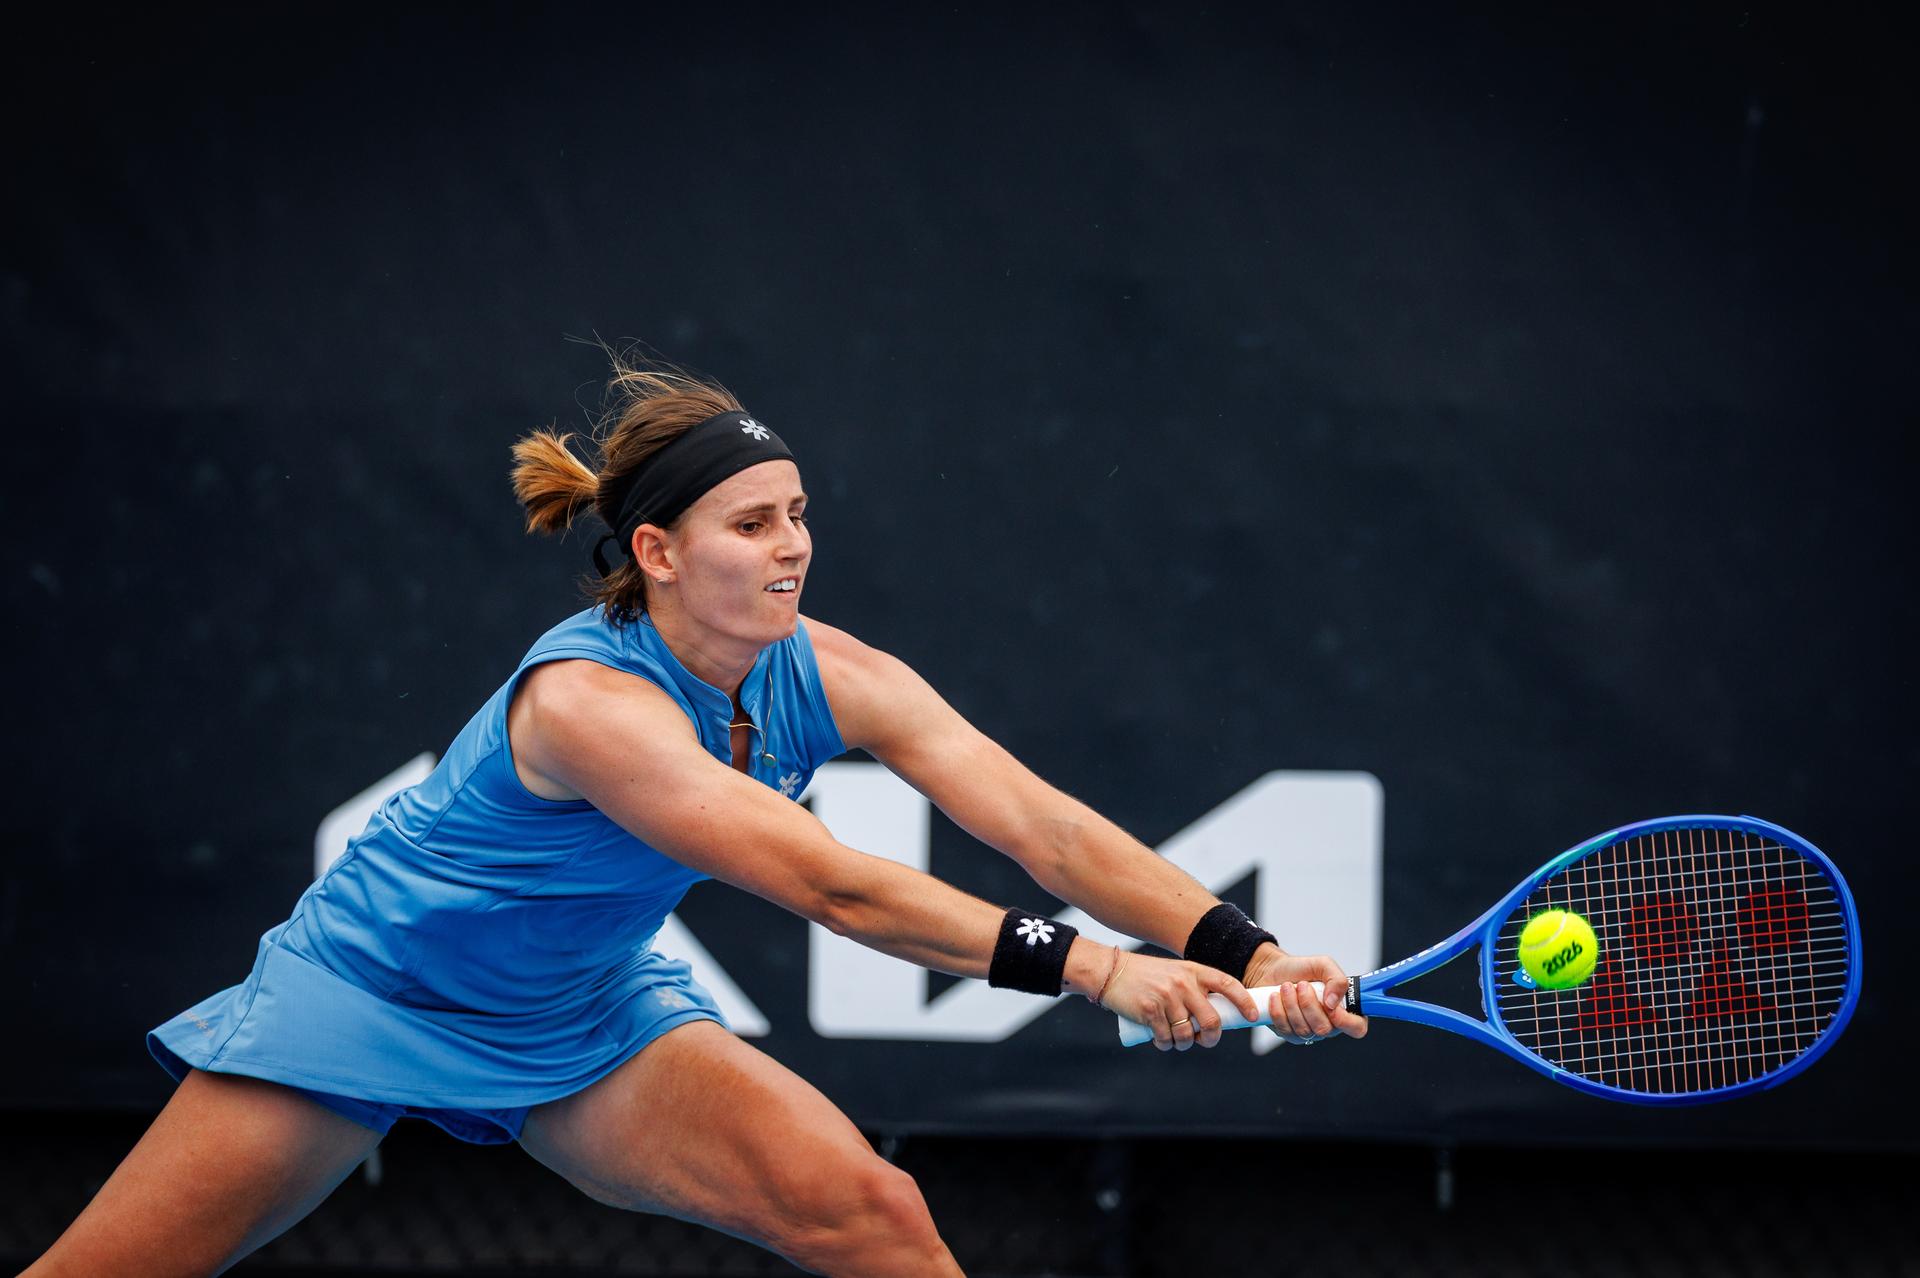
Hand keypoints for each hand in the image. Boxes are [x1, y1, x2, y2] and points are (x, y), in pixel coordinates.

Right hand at [1103, 952, 1261, 1052]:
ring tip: (1175, 1039)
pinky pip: (1166, 1039)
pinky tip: (1160, 1039)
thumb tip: (1215, 1020)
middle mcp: (1183, 983)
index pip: (1228, 984)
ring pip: (1188, 1034)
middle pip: (1211, 1020)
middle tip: (1204, 1040)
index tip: (1253, 1015)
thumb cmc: (1147, 977)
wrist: (1112, 972)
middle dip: (1211, 1037)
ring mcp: (1167, 997)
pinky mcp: (1150, 1010)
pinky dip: (1165, 1044)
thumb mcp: (1176, 973)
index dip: (1244, 1001)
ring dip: (1183, 1044)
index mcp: (1193, 971)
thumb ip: (1195, 990)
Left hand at [1242, 946, 1368, 1044]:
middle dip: (1309, 1004)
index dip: (1346, 1022)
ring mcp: (1309, 1032)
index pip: (1357, 1028)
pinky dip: (1278, 1010)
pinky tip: (1276, 996)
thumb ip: (1337, 980)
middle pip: (1324, 1029)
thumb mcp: (1324, 965)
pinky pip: (1285, 1029)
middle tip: (1302, 985)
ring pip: (1303, 1030)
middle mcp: (1329, 1024)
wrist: (1274, 970)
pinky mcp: (1289, 1034)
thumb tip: (1333, 1002)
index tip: (1331, 1006)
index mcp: (1344, 1010)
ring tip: (1286, 986)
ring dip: (1292, 1004)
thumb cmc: (1302, 969)